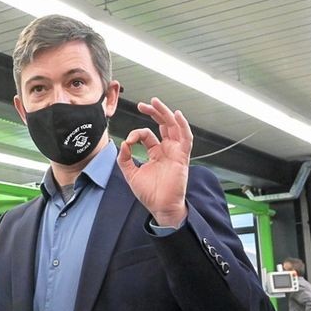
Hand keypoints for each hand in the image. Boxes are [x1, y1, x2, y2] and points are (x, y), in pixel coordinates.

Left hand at [117, 97, 190, 227]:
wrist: (160, 208)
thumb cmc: (149, 194)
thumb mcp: (131, 174)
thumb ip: (125, 158)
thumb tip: (123, 143)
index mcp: (156, 153)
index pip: (148, 135)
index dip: (137, 133)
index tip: (128, 141)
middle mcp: (167, 150)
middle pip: (163, 125)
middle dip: (154, 112)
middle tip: (144, 104)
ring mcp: (176, 152)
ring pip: (174, 127)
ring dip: (166, 113)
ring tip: (156, 102)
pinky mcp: (182, 158)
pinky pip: (186, 139)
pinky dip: (183, 126)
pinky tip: (176, 115)